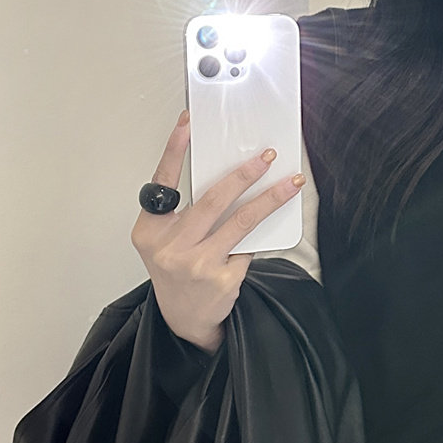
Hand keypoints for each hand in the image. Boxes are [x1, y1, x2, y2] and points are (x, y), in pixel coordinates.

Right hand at [130, 110, 305, 352]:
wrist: (184, 319)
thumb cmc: (176, 271)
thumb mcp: (167, 241)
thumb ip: (185, 214)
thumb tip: (228, 177)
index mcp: (151, 231)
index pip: (162, 181)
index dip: (174, 150)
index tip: (187, 122)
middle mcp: (170, 247)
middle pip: (213, 200)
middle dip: (243, 174)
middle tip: (266, 157)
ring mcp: (197, 264)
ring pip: (241, 221)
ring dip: (270, 198)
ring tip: (291, 182)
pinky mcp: (222, 279)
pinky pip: (248, 246)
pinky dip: (259, 235)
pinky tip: (270, 226)